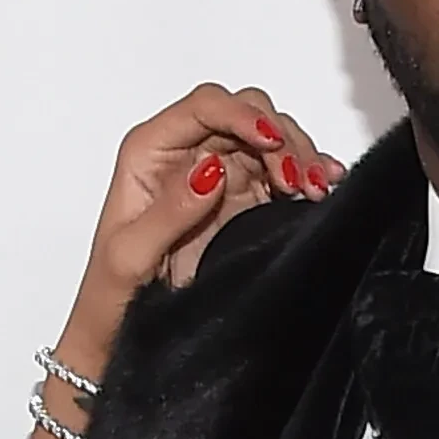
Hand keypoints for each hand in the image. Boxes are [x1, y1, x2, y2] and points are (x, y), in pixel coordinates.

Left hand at [63, 84, 340, 353]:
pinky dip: (307, 170)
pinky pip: (281, 167)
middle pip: (245, 113)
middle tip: (299, 180)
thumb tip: (209, 167)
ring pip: (270, 136)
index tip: (271, 141)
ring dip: (299, 155)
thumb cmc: (112, 292)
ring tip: (315, 190)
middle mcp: (184, 153)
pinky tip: (326, 184)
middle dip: (280, 137)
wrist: (121, 331)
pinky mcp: (243, 196)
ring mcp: (216, 172)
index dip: (242, 114)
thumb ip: (170, 210)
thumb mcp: (130, 256)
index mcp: (149, 152)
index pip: (203, 107)